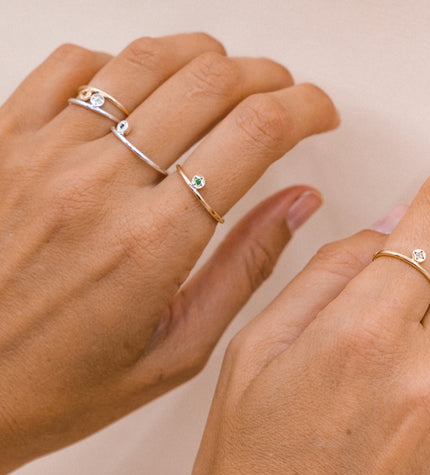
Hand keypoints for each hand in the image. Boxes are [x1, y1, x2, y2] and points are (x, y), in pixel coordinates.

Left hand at [0, 33, 337, 474]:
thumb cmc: (62, 386)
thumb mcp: (178, 349)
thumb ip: (244, 268)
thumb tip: (296, 205)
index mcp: (154, 243)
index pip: (254, 135)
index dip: (304, 109)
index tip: (319, 113)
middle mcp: (101, 186)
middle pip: (210, 83)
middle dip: (268, 76)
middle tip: (286, 93)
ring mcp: (48, 156)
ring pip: (147, 60)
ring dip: (206, 55)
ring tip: (230, 74)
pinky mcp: (6, 145)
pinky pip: (74, 67)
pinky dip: (124, 62)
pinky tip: (145, 88)